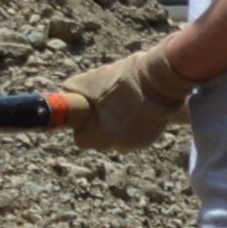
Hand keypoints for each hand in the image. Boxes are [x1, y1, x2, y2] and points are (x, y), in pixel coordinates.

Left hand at [64, 35, 201, 158]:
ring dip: (120, 123)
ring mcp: (136, 144)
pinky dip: (137, 121)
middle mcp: (116, 146)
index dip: (83, 123)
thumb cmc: (122, 82)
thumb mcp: (88, 80)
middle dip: (102, 123)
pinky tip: (140, 105)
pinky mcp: (152, 137)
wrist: (159, 81)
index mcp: (97, 138)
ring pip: (119, 136)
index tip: (89, 109)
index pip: (80, 138)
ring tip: (127, 101)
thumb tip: (67, 94)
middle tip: (108, 102)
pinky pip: (136, 132)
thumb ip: (72, 91)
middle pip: (100, 138)